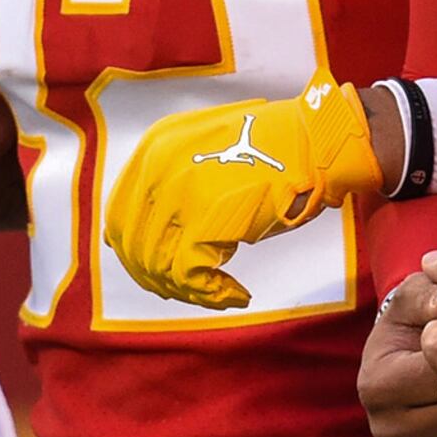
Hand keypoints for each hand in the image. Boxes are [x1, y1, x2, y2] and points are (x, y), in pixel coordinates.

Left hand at [100, 82, 377, 309]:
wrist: (315, 142)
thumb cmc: (275, 149)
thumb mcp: (208, 148)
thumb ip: (176, 178)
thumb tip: (161, 228)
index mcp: (155, 149)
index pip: (120, 215)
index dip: (134, 251)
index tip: (157, 269)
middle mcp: (158, 170)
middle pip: (134, 246)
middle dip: (156, 278)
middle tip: (187, 290)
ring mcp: (179, 195)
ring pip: (158, 265)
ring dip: (187, 290)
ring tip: (217, 292)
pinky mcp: (205, 221)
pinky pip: (190, 276)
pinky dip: (212, 294)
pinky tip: (236, 293)